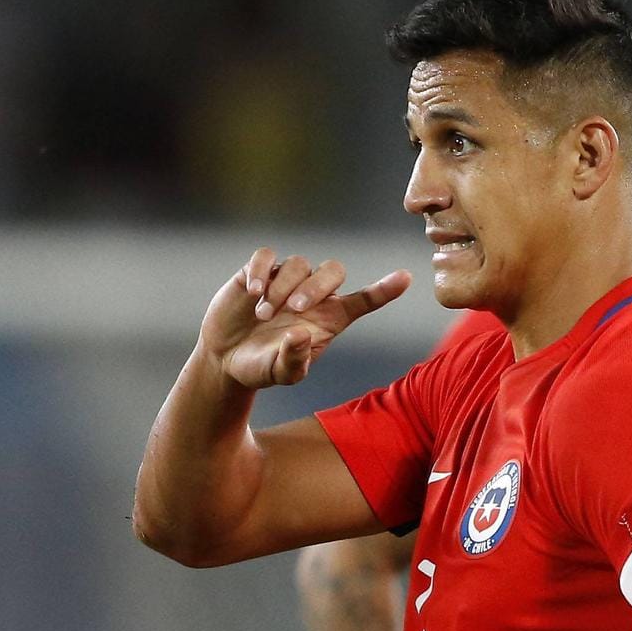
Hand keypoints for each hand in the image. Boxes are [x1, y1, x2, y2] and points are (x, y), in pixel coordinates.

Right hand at [198, 246, 410, 389]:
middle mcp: (313, 295)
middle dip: (316, 286)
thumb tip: (300, 334)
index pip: (363, 300)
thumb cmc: (262, 367)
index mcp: (329, 319)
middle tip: (294, 310)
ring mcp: (286, 280)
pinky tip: (253, 292)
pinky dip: (261, 270)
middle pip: (333, 271)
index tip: (405, 278)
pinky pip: (266, 256)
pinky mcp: (258, 272)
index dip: (384, 289)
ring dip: (282, 288)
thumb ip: (294, 360)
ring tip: (264, 315)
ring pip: (298, 264)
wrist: (226, 359)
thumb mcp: (281, 373)